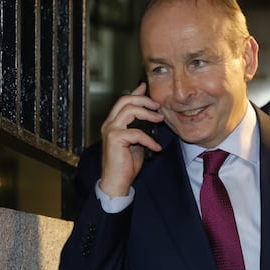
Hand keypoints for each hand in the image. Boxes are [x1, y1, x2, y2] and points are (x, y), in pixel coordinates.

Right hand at [99, 82, 163, 196]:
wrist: (116, 182)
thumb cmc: (126, 165)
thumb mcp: (136, 142)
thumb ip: (140, 128)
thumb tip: (150, 116)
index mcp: (113, 123)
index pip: (123, 102)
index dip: (136, 93)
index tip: (146, 87)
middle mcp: (109, 124)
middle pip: (125, 101)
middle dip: (143, 100)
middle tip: (157, 106)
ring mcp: (110, 130)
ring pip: (129, 110)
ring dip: (147, 114)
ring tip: (160, 120)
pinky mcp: (114, 139)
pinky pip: (136, 133)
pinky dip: (149, 140)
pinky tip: (155, 148)